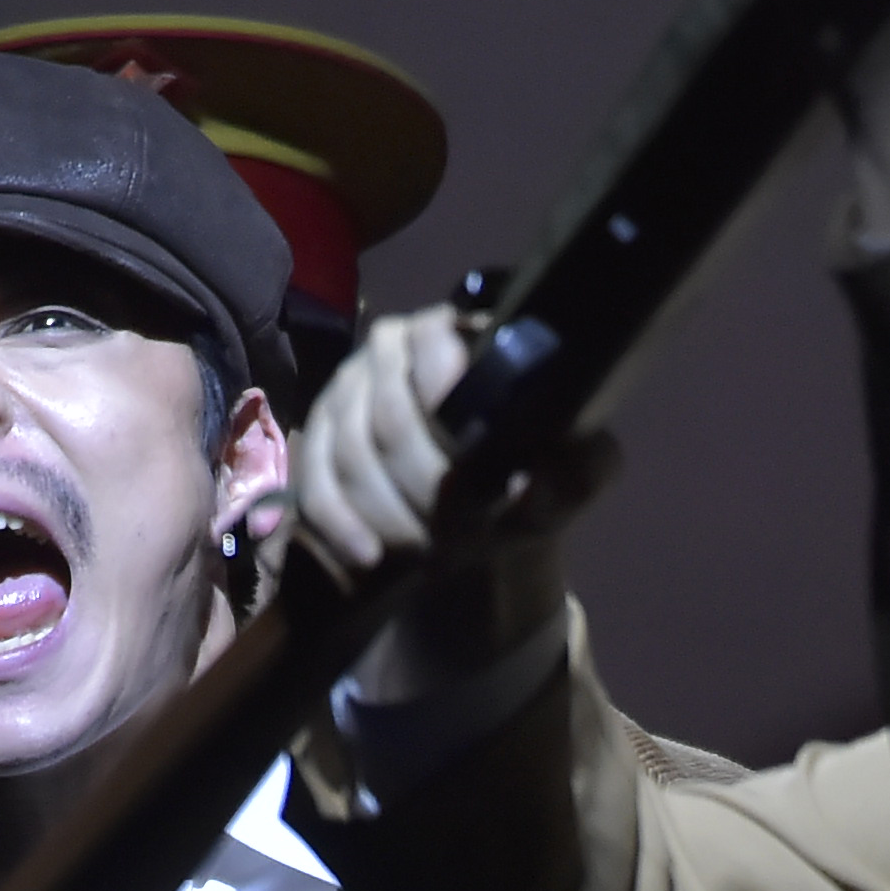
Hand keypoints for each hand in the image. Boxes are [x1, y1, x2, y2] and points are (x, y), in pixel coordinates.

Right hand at [288, 304, 606, 709]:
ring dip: (390, 516)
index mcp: (452, 332)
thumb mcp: (572, 468)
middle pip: (390, 418)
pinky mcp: (316, 444)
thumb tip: (532, 484)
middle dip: (425, 487)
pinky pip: (313, 485)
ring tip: (430, 557)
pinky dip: (341, 526)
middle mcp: (386, 353)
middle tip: (459, 537)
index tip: (469, 452)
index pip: (432, 340)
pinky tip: (369, 558)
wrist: (488, 497)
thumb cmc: (535, 464)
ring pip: (350, 456)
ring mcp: (342, 397)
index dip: (443, 391)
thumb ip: (576, 471)